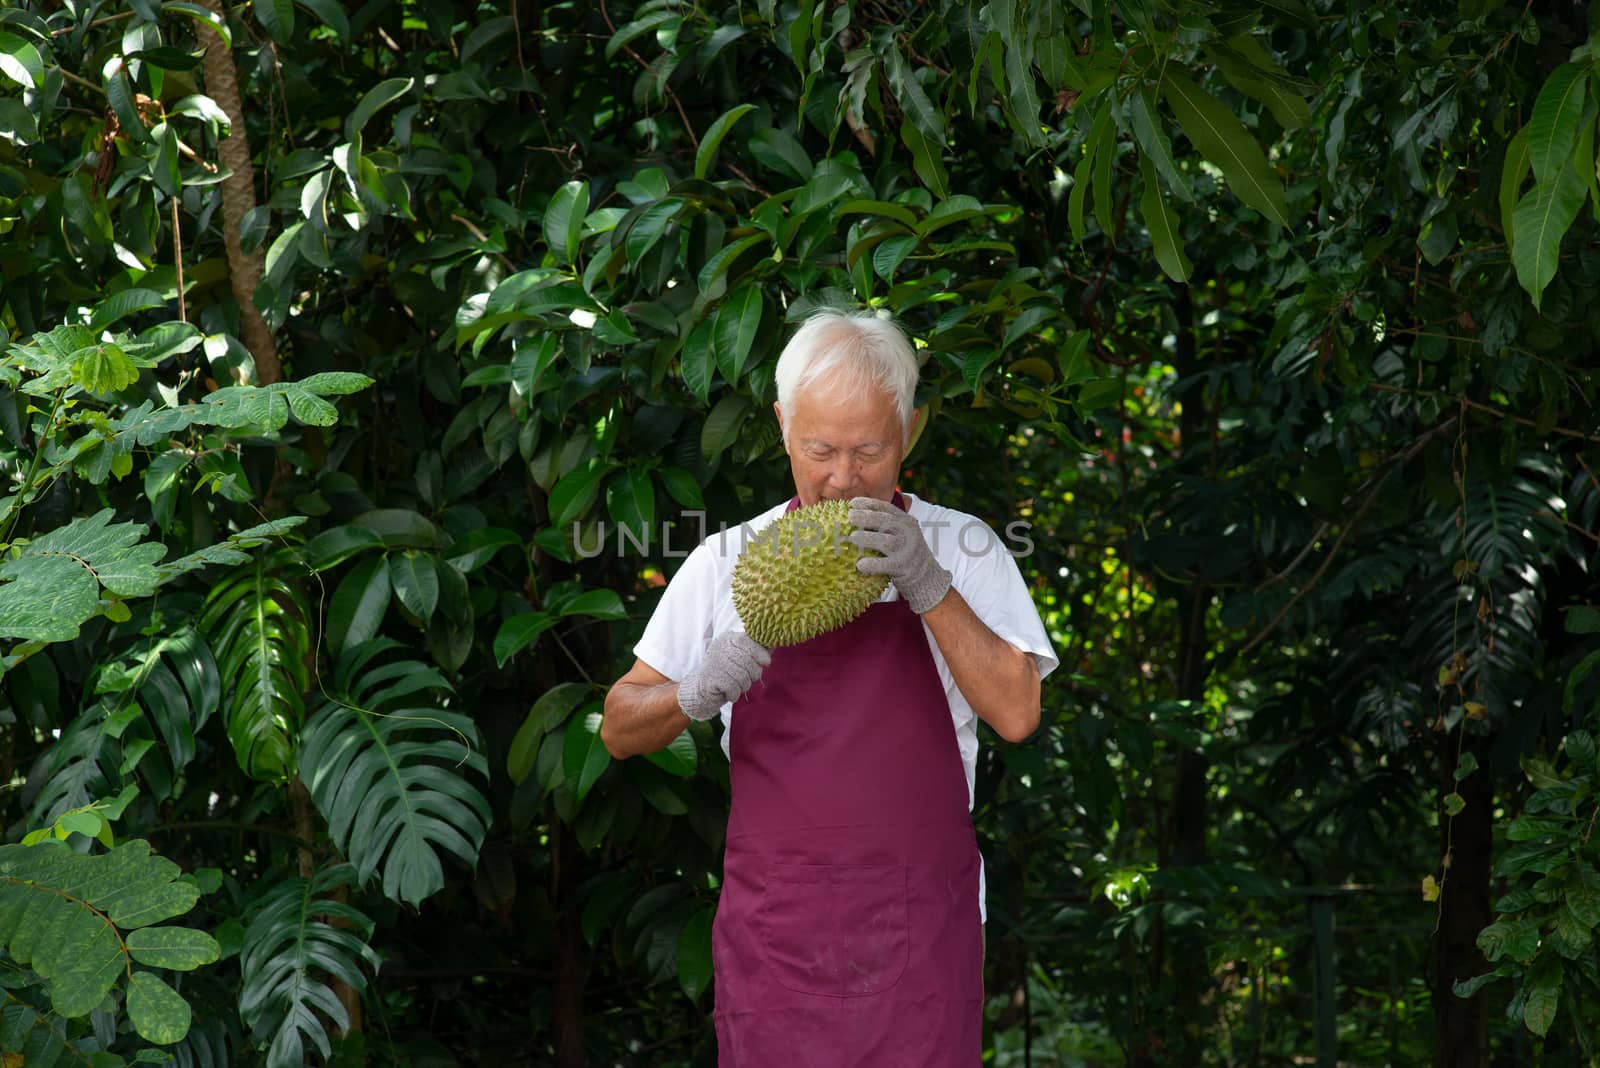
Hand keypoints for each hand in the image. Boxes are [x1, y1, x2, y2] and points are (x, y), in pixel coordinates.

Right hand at [677, 632, 770, 720]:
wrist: (700, 689)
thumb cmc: (725, 673)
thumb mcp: (739, 658)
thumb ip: (754, 651)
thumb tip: (773, 645)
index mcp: (727, 639)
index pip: (748, 641)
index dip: (760, 653)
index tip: (766, 662)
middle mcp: (720, 648)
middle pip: (748, 661)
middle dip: (753, 674)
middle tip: (746, 679)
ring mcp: (715, 663)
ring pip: (743, 677)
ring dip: (743, 686)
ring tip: (735, 686)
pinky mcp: (711, 678)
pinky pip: (734, 688)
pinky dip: (734, 694)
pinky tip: (728, 692)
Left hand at [848, 496, 951, 614]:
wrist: (927, 577)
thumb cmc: (905, 554)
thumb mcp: (901, 534)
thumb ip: (885, 526)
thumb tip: (855, 517)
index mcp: (906, 522)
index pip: (887, 508)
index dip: (869, 504)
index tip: (852, 503)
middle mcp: (908, 533)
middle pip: (886, 522)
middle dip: (866, 517)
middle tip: (849, 517)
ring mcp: (908, 550)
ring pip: (887, 542)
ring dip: (868, 539)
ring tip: (852, 538)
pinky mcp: (904, 567)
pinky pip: (887, 565)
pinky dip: (873, 564)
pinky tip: (860, 565)